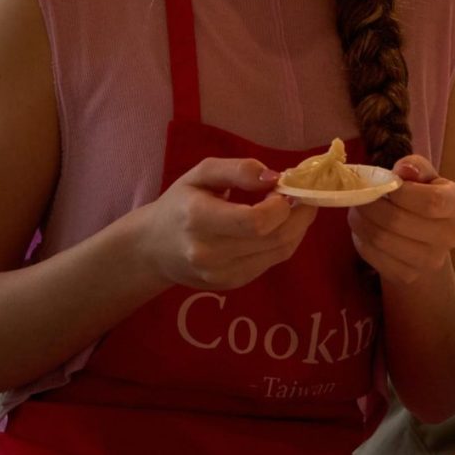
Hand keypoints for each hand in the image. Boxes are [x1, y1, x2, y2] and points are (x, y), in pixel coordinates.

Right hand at [142, 157, 316, 290]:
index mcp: (198, 218)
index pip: (255, 221)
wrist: (153, 249)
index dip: (280, 205)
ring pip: (280, 251)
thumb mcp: (201, 174)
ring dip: (297, 227)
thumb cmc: (179, 204)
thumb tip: (275, 177)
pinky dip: (284, 241)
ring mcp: (222, 274)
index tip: (284, 187)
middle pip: (274, 238)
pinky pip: (272, 262)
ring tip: (294, 207)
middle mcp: (210, 253)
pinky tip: (278, 225)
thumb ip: (238, 170)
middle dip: (298, 214)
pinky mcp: (232, 284)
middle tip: (301, 194)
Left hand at [348, 154, 454, 285]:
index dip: (400, 192)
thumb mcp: (421, 175)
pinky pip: (373, 255)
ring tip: (359, 209)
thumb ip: (414, 167)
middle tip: (360, 194)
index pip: (431, 201)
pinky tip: (364, 229)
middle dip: (370, 204)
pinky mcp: (407, 276)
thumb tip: (404, 170)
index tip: (386, 185)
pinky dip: (361, 239)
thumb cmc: (420, 196)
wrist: (422, 240)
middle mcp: (450, 236)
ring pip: (381, 238)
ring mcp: (430, 261)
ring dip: (361, 220)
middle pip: (398, 220)